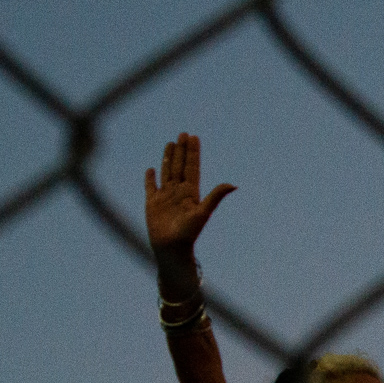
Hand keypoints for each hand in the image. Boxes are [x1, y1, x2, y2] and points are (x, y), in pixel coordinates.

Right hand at [144, 134, 234, 283]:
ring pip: (167, 172)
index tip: (193, 137)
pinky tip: (151, 169)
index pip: (192, 167)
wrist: (172, 249)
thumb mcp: (203, 212)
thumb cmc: (189, 233)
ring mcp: (165, 196)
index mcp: (191, 192)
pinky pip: (150, 187)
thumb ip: (216, 197)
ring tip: (170, 143)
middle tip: (183, 134)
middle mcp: (179, 192)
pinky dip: (150, 178)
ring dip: (168, 158)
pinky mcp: (152, 203)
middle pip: (180, 166)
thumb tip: (233, 184)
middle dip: (181, 150)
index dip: (192, 152)